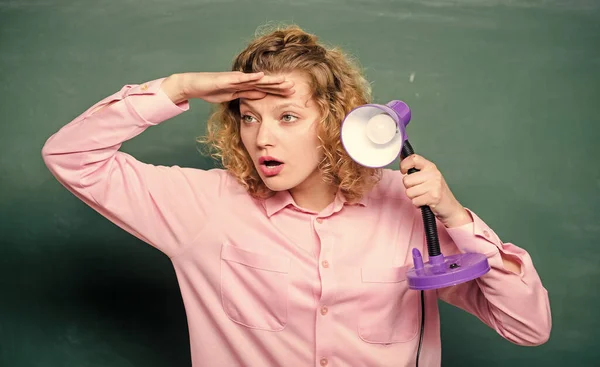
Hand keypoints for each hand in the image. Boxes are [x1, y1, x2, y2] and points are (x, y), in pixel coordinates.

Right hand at [161, 71, 294, 103]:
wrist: (195, 85)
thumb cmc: (213, 90)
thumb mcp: (234, 96)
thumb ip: (248, 95)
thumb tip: (263, 95)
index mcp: (245, 86)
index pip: (265, 89)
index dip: (278, 91)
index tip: (292, 94)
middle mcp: (243, 80)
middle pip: (265, 83)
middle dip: (279, 85)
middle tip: (294, 87)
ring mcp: (236, 78)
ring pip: (257, 79)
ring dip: (270, 80)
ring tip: (283, 81)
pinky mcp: (228, 79)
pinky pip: (241, 78)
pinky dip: (252, 77)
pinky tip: (261, 76)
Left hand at [400, 154, 471, 227]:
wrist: (450, 207)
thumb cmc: (436, 191)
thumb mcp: (428, 176)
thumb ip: (416, 169)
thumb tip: (402, 158)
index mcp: (430, 167)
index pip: (413, 159)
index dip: (404, 164)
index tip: (403, 171)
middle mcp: (433, 174)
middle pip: (406, 180)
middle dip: (409, 188)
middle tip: (419, 190)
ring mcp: (434, 185)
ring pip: (409, 192)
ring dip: (413, 197)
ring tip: (423, 196)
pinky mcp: (434, 197)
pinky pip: (414, 201)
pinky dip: (417, 204)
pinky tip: (425, 202)